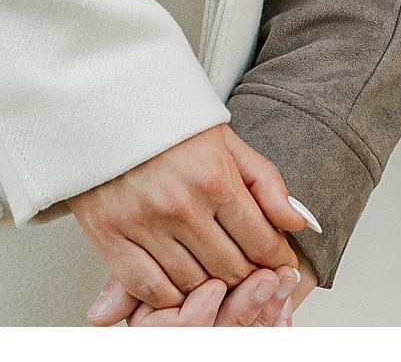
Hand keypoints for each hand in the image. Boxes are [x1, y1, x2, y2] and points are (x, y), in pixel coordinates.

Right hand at [66, 124, 306, 316]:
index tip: (279, 264)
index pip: (260, 241)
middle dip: (248, 276)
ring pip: (192, 283)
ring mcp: (144, 223)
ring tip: (218, 281)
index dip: (276, 259)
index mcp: (214, 177)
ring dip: (211, 289)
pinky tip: (180, 288)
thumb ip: (265, 183)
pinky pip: (148, 287)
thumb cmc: (164, 121)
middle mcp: (182, 205)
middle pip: (230, 268)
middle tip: (251, 274)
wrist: (102, 104)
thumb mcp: (226, 140)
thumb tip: (298, 222)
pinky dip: (169, 297)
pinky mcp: (110, 236)